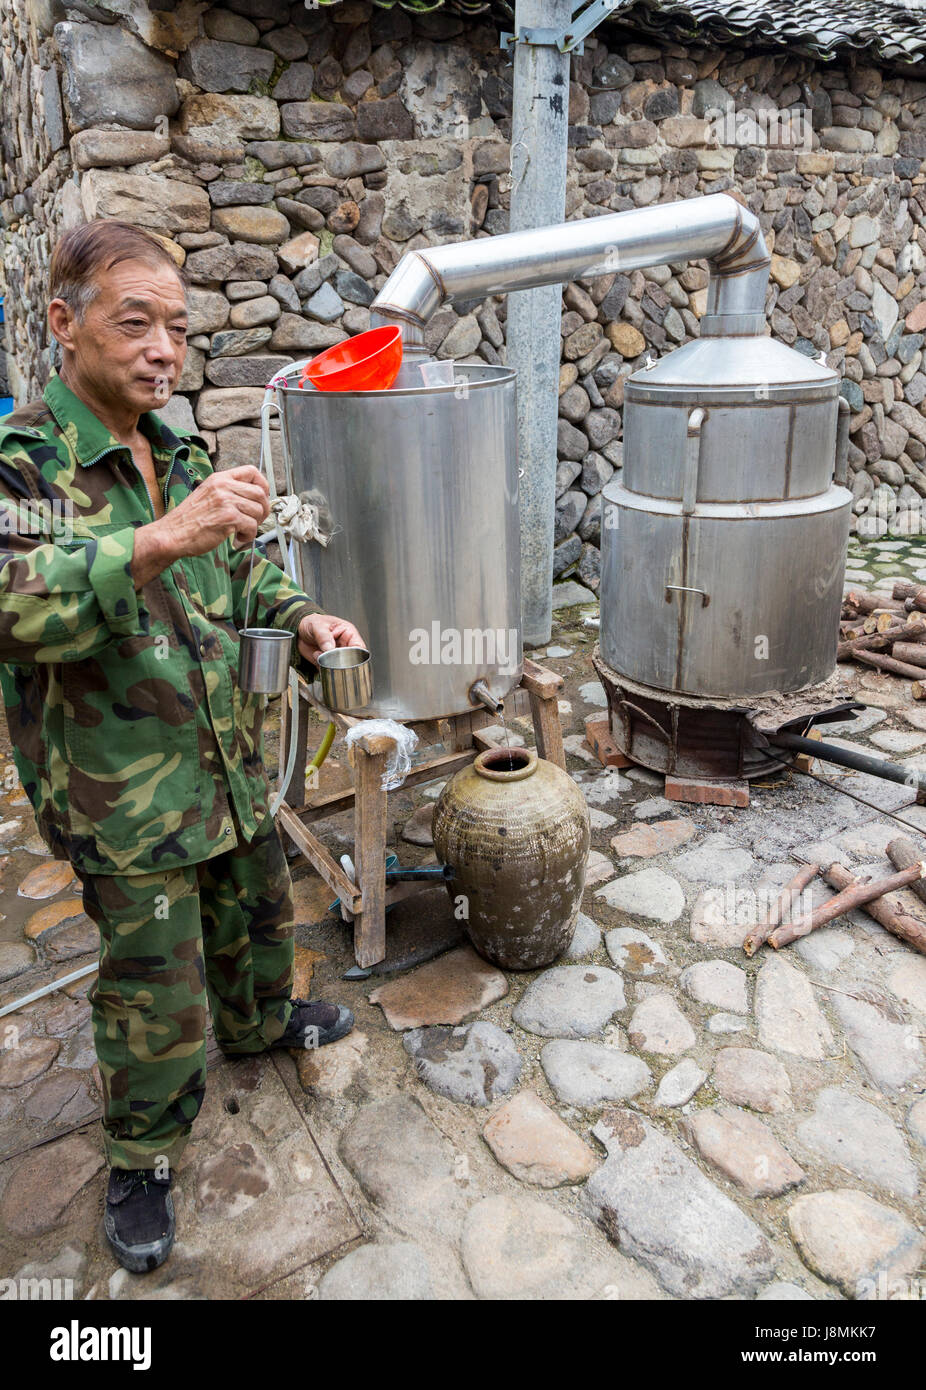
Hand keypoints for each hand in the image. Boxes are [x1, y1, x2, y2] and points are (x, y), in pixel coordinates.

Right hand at [156, 466, 270, 556]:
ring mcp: (226, 501)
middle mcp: (223, 486)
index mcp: (219, 479)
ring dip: (254, 525)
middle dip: (263, 510)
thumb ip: (227, 492)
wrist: (172, 534)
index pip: (251, 471)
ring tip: (241, 531)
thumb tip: (252, 498)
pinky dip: (248, 535)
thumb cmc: (189, 519)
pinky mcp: (228, 518)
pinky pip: (252, 526)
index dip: (262, 485)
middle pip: (260, 493)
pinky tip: (237, 538)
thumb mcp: (207, 494)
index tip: (261, 498)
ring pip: (258, 511)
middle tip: (255, 520)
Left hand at [297, 613, 364, 665]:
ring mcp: (336, 656)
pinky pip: (329, 671)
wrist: (299, 631)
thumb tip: (329, 648)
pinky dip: (322, 667)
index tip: (344, 656)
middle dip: (339, 661)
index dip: (355, 654)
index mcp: (348, 633)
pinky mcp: (328, 663)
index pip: (359, 647)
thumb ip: (324, 636)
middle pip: (351, 660)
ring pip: (340, 667)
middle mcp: (344, 646)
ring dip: (329, 664)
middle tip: (327, 656)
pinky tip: (315, 656)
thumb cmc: (312, 623)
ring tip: (318, 653)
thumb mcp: (317, 625)